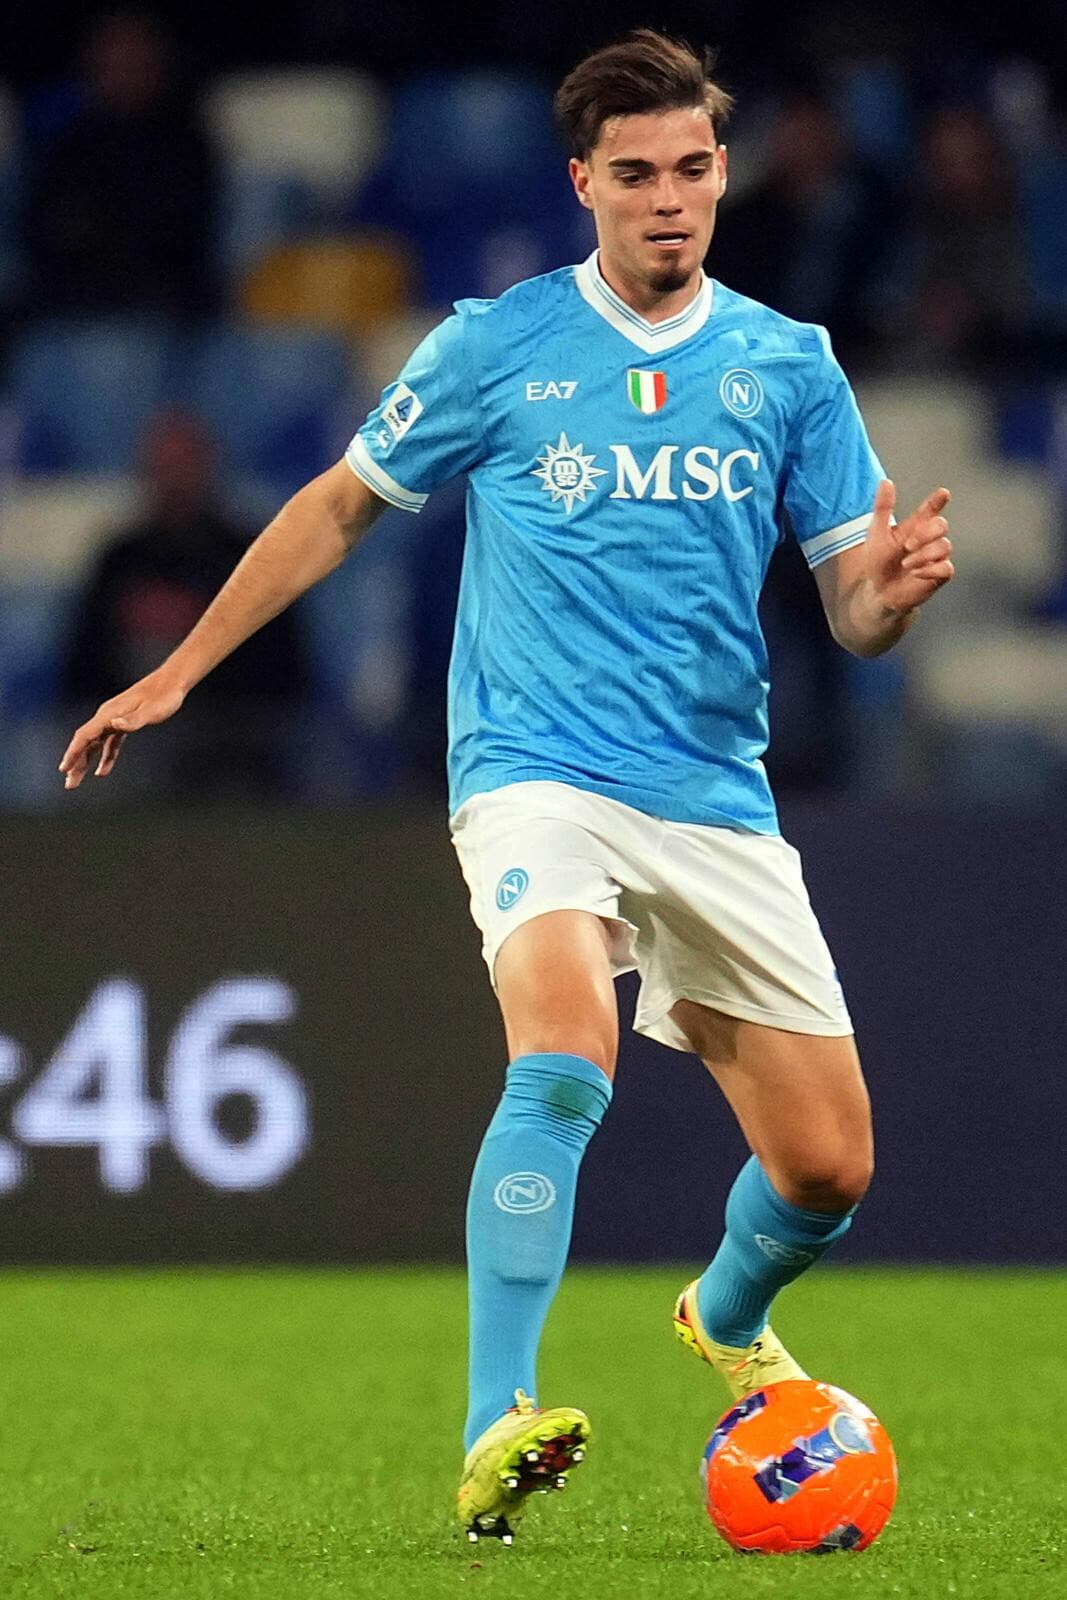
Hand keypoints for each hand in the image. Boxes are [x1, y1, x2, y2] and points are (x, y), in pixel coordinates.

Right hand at [59, 670, 186, 789]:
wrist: (172, 682)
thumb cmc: (164, 696)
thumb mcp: (152, 711)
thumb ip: (133, 720)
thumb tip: (114, 724)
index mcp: (110, 714)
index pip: (85, 736)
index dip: (73, 753)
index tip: (64, 769)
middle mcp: (108, 716)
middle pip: (85, 742)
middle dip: (76, 763)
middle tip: (69, 784)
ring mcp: (115, 719)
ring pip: (95, 744)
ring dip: (86, 762)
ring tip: (77, 780)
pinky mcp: (124, 721)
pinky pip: (109, 742)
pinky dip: (104, 757)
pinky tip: (102, 771)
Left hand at [865, 479, 953, 614]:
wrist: (878, 591)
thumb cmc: (878, 562)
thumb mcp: (877, 533)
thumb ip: (883, 508)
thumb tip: (886, 481)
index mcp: (915, 527)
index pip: (931, 509)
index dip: (938, 501)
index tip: (943, 493)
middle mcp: (929, 540)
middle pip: (942, 525)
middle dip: (926, 534)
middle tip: (907, 545)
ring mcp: (935, 558)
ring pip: (944, 547)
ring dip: (923, 555)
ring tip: (905, 564)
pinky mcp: (939, 575)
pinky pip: (946, 568)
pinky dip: (929, 569)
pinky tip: (914, 573)